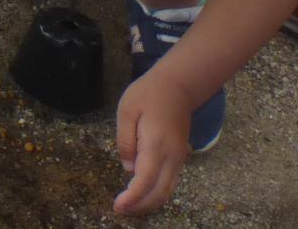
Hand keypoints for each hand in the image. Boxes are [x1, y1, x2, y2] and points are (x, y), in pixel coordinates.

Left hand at [114, 70, 195, 215]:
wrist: (177, 87)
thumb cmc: (147, 95)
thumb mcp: (126, 111)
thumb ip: (125, 141)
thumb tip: (129, 168)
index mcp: (155, 146)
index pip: (144, 182)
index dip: (132, 198)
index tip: (117, 206)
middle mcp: (171, 157)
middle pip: (159, 193)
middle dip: (140, 206)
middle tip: (120, 209)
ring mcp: (179, 158)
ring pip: (168, 191)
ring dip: (150, 202)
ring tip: (130, 205)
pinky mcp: (180, 157)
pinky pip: (171, 182)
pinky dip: (158, 193)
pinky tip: (144, 193)